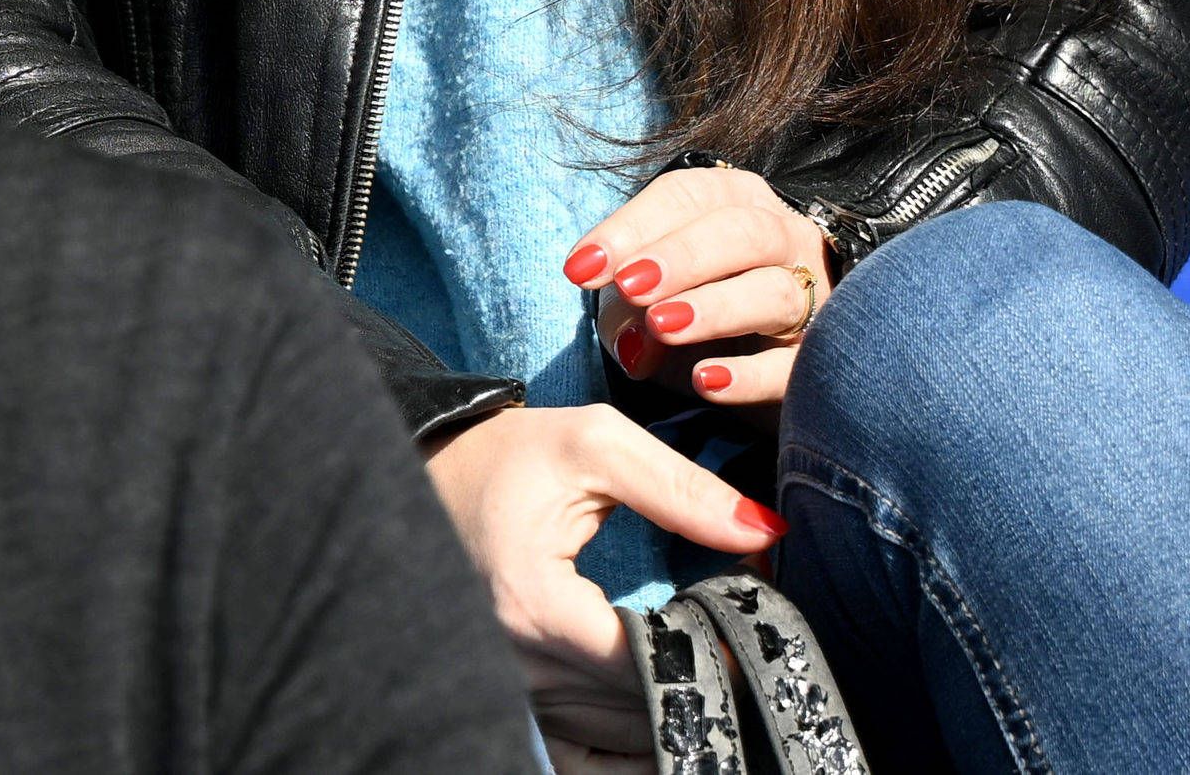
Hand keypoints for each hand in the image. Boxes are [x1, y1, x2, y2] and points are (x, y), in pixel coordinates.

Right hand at [424, 403, 783, 756]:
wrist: (425, 474)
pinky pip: (583, 762)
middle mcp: (519, 664)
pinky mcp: (517, 706)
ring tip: (705, 663)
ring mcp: (514, 693)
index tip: (749, 624)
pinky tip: (664, 731)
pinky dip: (632, 756)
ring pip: (624, 737)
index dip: (714, 649)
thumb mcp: (593, 446)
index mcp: (535, 604)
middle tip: (734, 637)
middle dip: (702, 673)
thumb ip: (680, 488)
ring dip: (673, 705)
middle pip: (644, 705)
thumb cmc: (507, 459)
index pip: (652, 662)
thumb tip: (764, 531)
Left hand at [568, 164, 835, 407]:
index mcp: (737, 202)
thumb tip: (631, 342)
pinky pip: (794, 366)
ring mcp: (815, 298)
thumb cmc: (694, 310)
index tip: (582, 267)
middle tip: (629, 286)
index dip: (633, 226)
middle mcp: (785, 238)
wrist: (760, 366)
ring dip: (714, 306)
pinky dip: (750, 374)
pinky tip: (707, 381)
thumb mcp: (650, 297)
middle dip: (680, 256)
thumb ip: (627, 308)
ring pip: (774, 291)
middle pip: (742, 232)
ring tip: (662, 325)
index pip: (687, 196)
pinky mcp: (821, 360)